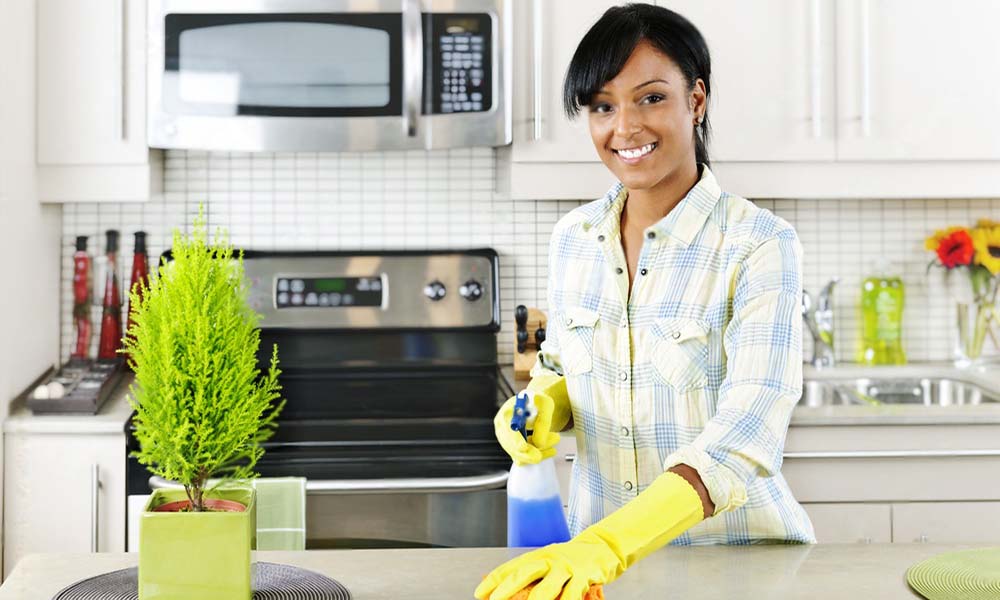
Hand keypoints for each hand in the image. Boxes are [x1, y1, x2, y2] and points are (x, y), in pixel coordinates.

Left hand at [474, 533, 617, 599]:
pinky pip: (572, 595)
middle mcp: (550, 560)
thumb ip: (533, 575)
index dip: (493, 580)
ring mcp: (566, 568)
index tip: (479, 593)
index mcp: (538, 556)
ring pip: (547, 588)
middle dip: (507, 588)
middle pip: (524, 573)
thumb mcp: (550, 563)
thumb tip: (506, 586)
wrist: (604, 547)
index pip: (510, 567)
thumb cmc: (572, 559)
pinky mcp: (584, 576)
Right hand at [493, 390, 560, 464]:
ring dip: (539, 451)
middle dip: (531, 450)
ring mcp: (506, 439)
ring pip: (519, 455)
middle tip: (549, 448)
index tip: (523, 446)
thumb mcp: (545, 405)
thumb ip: (543, 422)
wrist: (535, 404)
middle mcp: (502, 427)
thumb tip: (539, 443)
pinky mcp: (512, 448)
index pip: (508, 428)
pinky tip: (549, 449)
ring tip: (554, 440)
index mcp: (507, 413)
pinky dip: (537, 455)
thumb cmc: (538, 402)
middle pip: (512, 446)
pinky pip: (523, 458)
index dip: (515, 439)